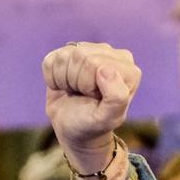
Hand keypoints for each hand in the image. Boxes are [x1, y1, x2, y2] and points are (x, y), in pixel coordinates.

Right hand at [42, 43, 140, 172]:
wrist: (73, 128)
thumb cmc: (93, 124)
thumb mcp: (108, 118)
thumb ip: (116, 97)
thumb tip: (105, 68)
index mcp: (129, 70)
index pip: (94, 63)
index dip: (87, 84)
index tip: (94, 98)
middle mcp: (113, 55)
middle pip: (78, 56)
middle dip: (74, 81)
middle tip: (83, 96)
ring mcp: (91, 51)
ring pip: (63, 57)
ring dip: (63, 80)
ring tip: (75, 91)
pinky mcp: (70, 52)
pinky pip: (51, 60)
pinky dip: (52, 78)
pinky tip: (65, 86)